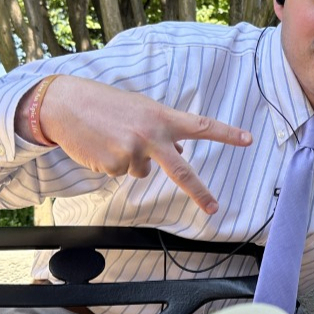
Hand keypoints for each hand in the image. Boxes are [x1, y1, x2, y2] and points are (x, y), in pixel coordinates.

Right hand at [16, 75, 251, 213]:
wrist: (65, 104)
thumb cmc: (105, 104)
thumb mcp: (140, 110)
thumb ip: (163, 128)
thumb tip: (182, 150)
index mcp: (162, 117)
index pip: (201, 126)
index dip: (227, 134)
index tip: (249, 140)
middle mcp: (152, 135)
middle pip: (181, 171)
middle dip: (199, 192)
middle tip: (214, 209)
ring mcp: (133, 151)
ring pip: (143, 171)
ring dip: (131, 160)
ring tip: (112, 138)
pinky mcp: (115, 165)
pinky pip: (122, 173)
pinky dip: (113, 163)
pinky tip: (102, 146)